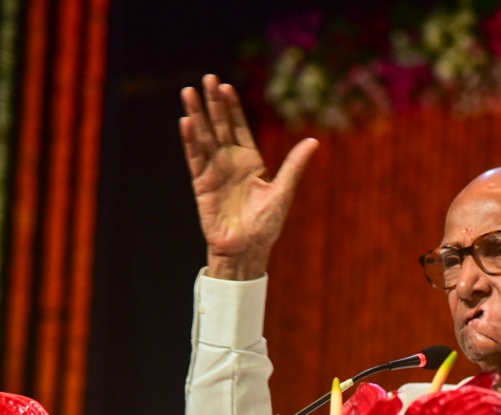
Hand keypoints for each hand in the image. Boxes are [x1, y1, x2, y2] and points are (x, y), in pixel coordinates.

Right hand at [180, 74, 318, 279]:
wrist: (246, 250)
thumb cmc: (265, 226)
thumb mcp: (283, 192)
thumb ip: (294, 166)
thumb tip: (313, 142)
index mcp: (250, 162)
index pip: (240, 128)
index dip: (233, 108)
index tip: (227, 87)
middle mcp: (230, 163)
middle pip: (220, 126)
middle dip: (213, 104)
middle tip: (207, 78)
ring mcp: (215, 172)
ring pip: (204, 138)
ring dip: (197, 116)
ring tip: (188, 92)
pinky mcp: (202, 185)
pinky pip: (195, 159)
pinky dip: (190, 141)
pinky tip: (186, 122)